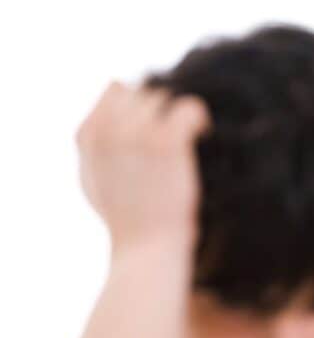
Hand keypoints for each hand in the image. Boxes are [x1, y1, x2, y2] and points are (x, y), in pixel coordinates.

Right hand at [76, 82, 210, 254]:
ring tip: (188, 141)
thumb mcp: (92, 178)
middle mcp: (108, 128)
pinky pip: (188, 107)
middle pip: (144, 91)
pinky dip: (198, 117)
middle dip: (161, 110)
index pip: (117, 89)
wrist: (145, 248)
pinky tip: (202, 134)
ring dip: (178, 116)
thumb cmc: (125, 221)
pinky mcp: (166, 142)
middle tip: (177, 136)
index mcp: (88, 134)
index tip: (156, 125)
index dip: (139, 104)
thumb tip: (103, 119)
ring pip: (165, 98)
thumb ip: (94, 145)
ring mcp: (136, 133)